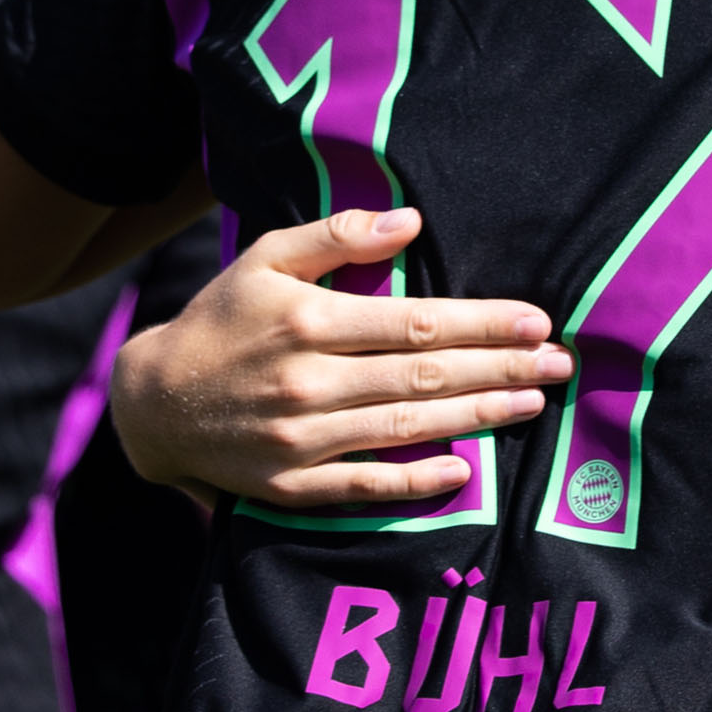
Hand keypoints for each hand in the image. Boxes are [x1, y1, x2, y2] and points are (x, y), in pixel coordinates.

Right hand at [112, 207, 568, 509]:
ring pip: (406, 427)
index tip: (535, 320)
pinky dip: (416, 482)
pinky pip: (365, 489)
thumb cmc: (221, 320)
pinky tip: (463, 471)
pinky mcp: (289, 487)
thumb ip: (336, 236)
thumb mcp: (265, 257)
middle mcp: (308, 382)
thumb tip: (410, 222)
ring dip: (478, 417)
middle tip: (559, 363)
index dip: (482, 323)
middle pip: (424, 375)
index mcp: (308, 320)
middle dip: (500, 368)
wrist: (152, 402)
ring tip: (532, 402)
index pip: (415, 321)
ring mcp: (300, 440)